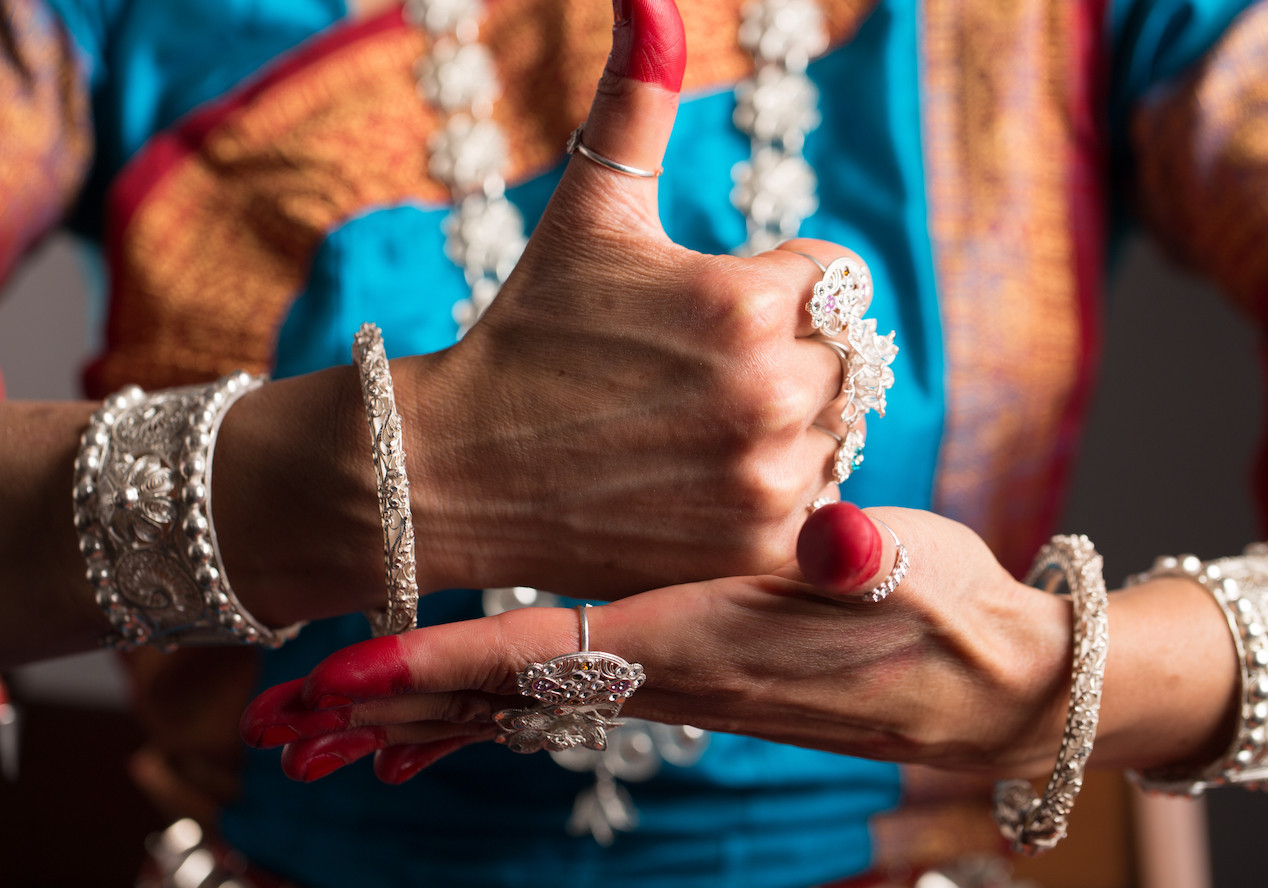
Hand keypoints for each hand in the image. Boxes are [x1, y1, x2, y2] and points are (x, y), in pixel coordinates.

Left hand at [238, 504, 1079, 783]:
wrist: (983, 694)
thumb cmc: (949, 622)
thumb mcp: (917, 576)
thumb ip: (871, 561)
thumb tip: (841, 539)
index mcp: (704, 640)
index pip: (548, 655)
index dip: (445, 667)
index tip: (348, 677)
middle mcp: (669, 674)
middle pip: (505, 698)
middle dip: (396, 713)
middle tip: (283, 724)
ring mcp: (672, 683)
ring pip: (523, 702)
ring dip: (425, 715)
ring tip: (330, 727)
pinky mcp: (689, 678)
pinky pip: (563, 698)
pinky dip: (490, 709)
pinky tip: (451, 718)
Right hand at [388, 0, 871, 599]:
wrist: (456, 468)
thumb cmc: (528, 330)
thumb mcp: (589, 208)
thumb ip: (636, 96)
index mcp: (750, 295)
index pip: (836, 277)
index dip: (775, 286)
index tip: (706, 313)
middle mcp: (774, 389)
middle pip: (846, 359)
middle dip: (785, 356)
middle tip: (692, 377)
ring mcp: (768, 478)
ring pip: (833, 434)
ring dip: (783, 428)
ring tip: (688, 429)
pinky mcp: (754, 549)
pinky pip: (814, 509)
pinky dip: (772, 496)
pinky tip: (697, 482)